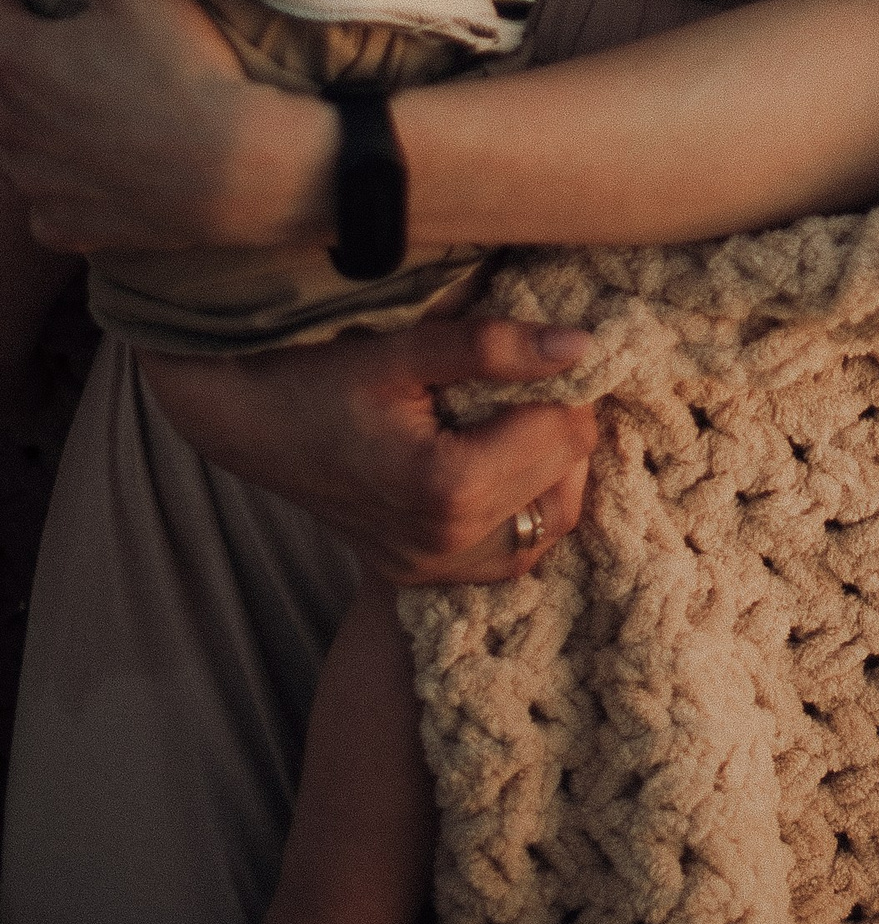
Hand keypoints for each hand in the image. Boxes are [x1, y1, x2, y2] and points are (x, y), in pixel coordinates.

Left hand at [0, 0, 330, 252]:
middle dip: (17, 51)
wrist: (238, 170)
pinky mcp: (60, 223)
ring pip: (8, 144)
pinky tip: (86, 166)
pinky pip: (41, 202)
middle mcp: (8, 125)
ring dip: (26, 117)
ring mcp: (32, 181)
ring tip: (77, 96)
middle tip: (64, 40)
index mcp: (15, 61)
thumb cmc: (188, 69)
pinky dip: (54, 183)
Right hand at [140, 317, 599, 584]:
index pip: (567, 436)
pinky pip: (511, 551)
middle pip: (565, 481)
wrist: (251, 425)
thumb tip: (583, 345)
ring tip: (514, 418)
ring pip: (548, 523)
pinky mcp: (422, 577)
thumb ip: (495, 348)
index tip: (548, 352)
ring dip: (549, 469)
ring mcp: (431, 570)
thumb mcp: (405, 348)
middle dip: (560, 425)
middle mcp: (443, 545)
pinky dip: (522, 506)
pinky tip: (495, 460)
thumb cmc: (320, 379)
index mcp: (443, 488)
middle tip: (528, 381)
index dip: (569, 386)